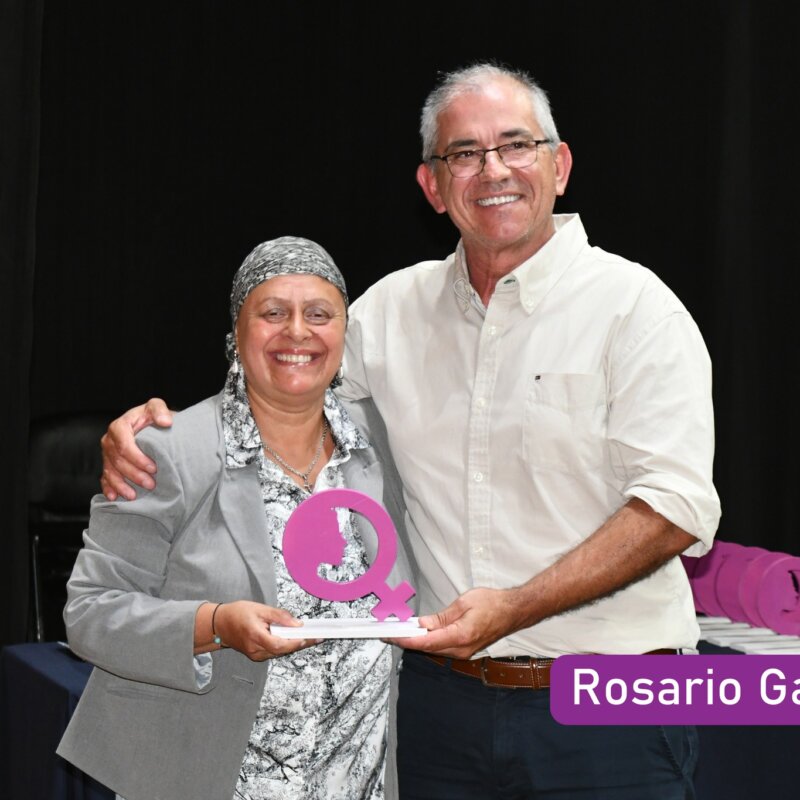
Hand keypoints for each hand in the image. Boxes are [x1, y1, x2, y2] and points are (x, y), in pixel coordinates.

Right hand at [100, 398, 172, 500]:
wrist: (152, 426)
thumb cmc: (153, 417)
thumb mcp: (156, 408)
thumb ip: (159, 410)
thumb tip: (166, 422)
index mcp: (120, 426)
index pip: (124, 444)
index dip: (137, 458)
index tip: (153, 467)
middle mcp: (109, 440)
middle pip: (117, 460)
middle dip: (133, 474)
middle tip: (151, 484)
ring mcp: (106, 453)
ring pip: (110, 471)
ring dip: (121, 485)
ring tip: (134, 496)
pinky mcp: (108, 464)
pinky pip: (105, 477)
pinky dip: (109, 488)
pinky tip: (114, 497)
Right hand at [213, 601, 319, 660]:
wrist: (219, 624)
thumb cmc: (237, 613)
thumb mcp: (259, 608)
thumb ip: (279, 616)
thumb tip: (296, 623)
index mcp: (255, 636)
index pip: (279, 644)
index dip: (295, 642)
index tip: (309, 637)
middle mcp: (255, 649)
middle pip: (282, 650)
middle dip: (300, 643)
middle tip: (317, 637)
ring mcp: (255, 655)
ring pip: (280, 652)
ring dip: (294, 645)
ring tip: (311, 637)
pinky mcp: (256, 655)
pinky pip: (274, 652)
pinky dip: (285, 645)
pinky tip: (294, 639)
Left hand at [390, 587, 519, 658]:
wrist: (513, 611)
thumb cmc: (492, 604)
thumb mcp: (463, 603)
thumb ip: (441, 617)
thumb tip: (423, 625)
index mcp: (460, 636)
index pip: (426, 642)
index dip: (406, 640)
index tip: (392, 637)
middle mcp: (461, 649)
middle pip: (427, 649)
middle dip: (407, 641)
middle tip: (389, 632)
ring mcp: (463, 652)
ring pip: (433, 649)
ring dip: (417, 642)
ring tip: (400, 632)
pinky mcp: (464, 650)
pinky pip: (442, 648)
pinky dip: (428, 642)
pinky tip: (419, 634)